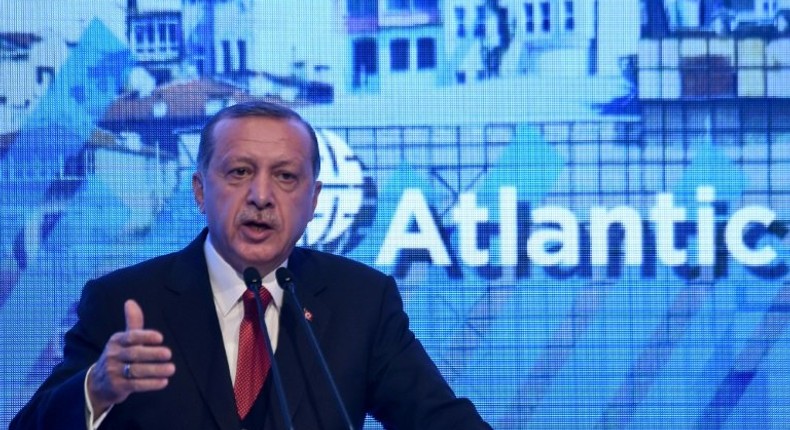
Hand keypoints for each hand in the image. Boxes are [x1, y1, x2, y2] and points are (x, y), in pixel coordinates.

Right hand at [87, 300, 175, 416]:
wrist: (97, 383)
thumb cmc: (118, 356)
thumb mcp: (123, 339)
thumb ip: (132, 322)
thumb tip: (131, 301)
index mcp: (116, 341)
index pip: (131, 336)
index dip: (145, 336)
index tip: (160, 337)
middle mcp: (113, 355)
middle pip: (134, 354)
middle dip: (152, 354)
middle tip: (169, 354)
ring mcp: (114, 372)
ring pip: (136, 371)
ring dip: (155, 370)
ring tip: (172, 369)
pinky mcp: (117, 387)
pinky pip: (135, 385)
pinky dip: (150, 384)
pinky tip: (164, 382)